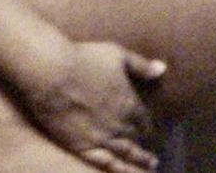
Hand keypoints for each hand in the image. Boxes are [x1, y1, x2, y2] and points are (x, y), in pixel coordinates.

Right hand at [22, 40, 165, 171]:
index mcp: (129, 103)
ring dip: (139, 161)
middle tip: (148, 147)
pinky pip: (106, 164)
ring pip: (126, 154)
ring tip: (150, 167)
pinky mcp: (83, 147)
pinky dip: (120, 171)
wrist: (52, 74)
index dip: (146, 124)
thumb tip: (163, 69)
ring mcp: (102, 138)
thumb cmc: (84, 58)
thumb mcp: (118, 55)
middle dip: (141, 140)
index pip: (143, 119)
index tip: (148, 128)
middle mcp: (120, 124)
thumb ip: (141, 65)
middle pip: (135, 135)